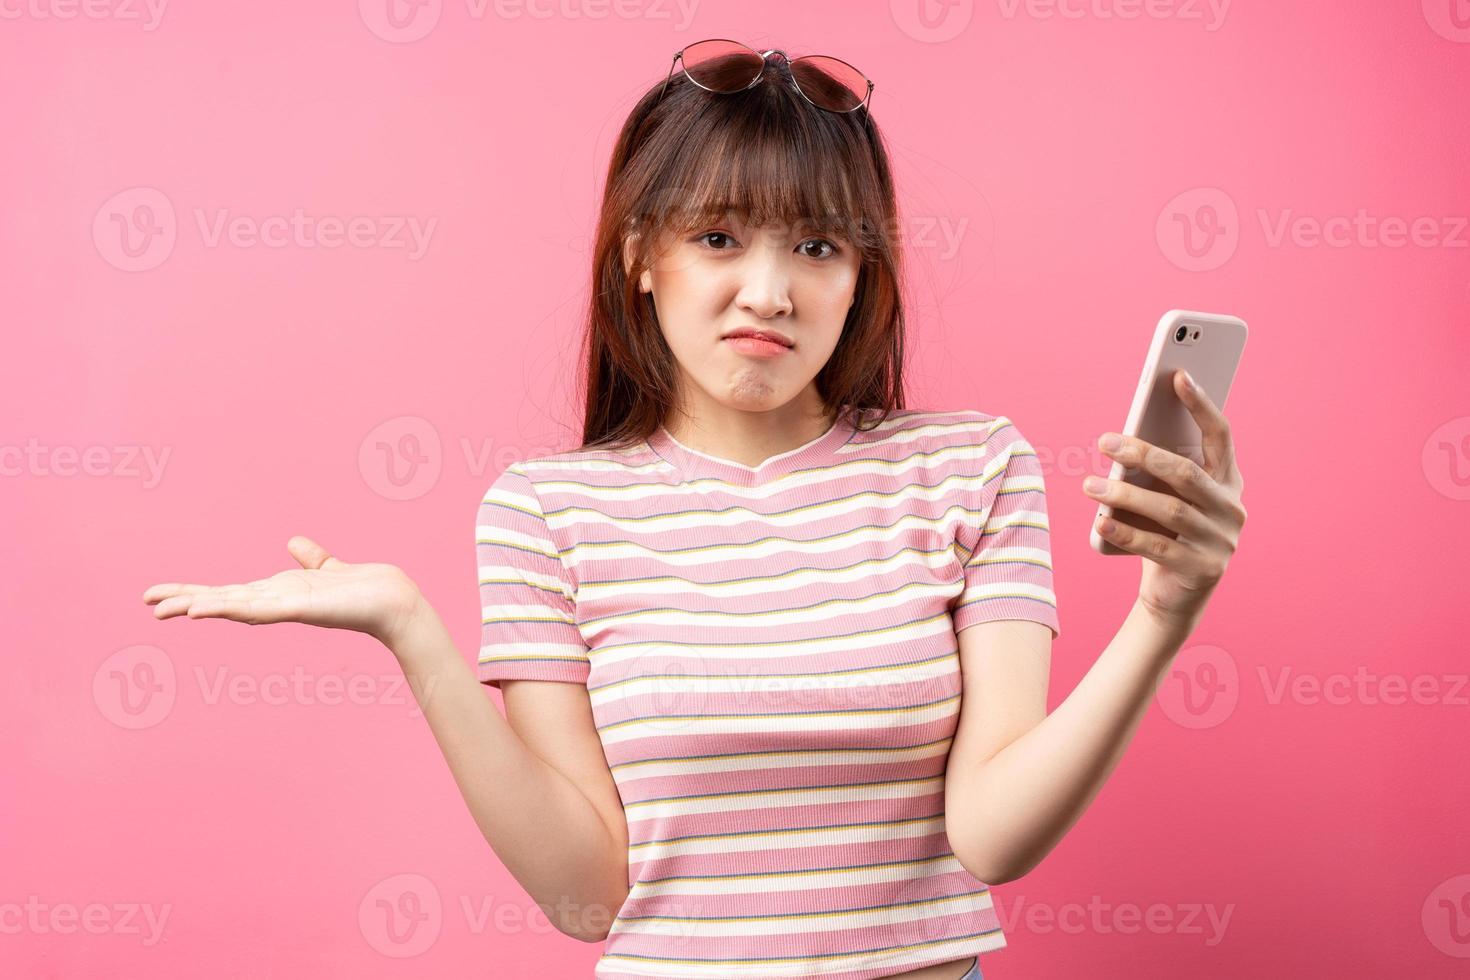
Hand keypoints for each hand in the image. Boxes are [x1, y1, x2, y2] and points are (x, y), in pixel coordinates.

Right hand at [142, 536, 423, 645]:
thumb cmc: (367, 590)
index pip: (229, 591)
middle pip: (222, 600)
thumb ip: (312, 559)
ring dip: (200, 606)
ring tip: (167, 610)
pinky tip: (206, 610)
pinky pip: (260, 609)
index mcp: (279, 592)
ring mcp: (287, 606)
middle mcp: (278, 601)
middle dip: (185, 600)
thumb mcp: (331, 568)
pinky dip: (232, 609)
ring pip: (234, 606)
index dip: (195, 592)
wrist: (395, 602)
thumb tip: (295, 543)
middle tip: (148, 603)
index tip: (161, 593)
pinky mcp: (300, 608)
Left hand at [1083, 369, 1246, 630]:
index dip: (1201, 405)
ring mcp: (1221, 541)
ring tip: (1089, 485)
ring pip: (1170, 510)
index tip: (1178, 376)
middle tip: (1103, 441)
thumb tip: (1125, 435)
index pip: (1220, 436)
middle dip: (1143, 453)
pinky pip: (1157, 547)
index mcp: (1229, 482)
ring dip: (1125, 494)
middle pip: (1186, 472)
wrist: (1175, 597)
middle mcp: (1232, 509)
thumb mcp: (1168, 497)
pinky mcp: (1202, 570)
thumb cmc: (1166, 532)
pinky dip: (1126, 533)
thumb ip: (1160, 470)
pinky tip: (1100, 522)